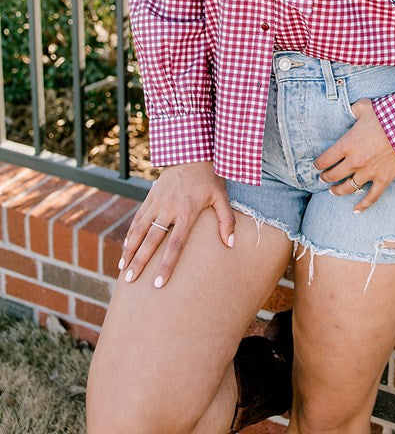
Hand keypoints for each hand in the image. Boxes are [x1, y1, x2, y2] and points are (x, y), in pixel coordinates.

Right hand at [119, 161, 234, 287]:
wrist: (193, 152)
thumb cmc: (210, 178)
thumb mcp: (221, 197)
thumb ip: (226, 220)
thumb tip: (229, 244)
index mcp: (187, 211)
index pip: (175, 244)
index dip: (166, 265)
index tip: (159, 283)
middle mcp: (169, 208)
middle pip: (151, 239)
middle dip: (140, 261)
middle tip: (130, 280)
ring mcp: (157, 201)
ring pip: (139, 229)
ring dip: (130, 250)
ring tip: (123, 269)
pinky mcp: (151, 196)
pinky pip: (138, 218)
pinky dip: (131, 234)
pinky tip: (126, 248)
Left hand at [314, 98, 394, 211]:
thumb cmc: (386, 115)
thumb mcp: (365, 107)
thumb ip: (354, 109)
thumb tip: (350, 109)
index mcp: (347, 144)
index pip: (326, 159)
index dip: (318, 163)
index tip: (316, 165)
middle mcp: (355, 161)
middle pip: (334, 175)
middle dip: (326, 177)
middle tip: (322, 178)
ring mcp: (369, 172)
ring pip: (348, 188)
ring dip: (338, 191)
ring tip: (333, 191)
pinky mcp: (383, 179)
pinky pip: (371, 197)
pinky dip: (363, 205)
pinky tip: (355, 210)